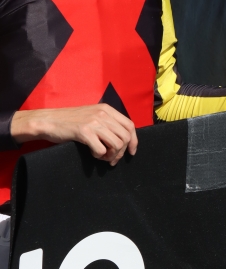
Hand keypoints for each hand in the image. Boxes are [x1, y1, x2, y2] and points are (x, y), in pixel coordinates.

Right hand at [10, 105, 137, 165]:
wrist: (49, 121)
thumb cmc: (70, 121)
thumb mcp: (92, 115)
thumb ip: (107, 122)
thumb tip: (123, 139)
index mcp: (107, 109)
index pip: (130, 125)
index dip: (134, 141)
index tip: (131, 152)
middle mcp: (103, 114)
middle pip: (125, 137)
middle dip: (121, 152)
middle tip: (112, 160)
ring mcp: (94, 122)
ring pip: (116, 144)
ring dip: (111, 155)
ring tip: (102, 157)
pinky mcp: (84, 132)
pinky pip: (101, 149)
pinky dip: (99, 155)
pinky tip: (92, 153)